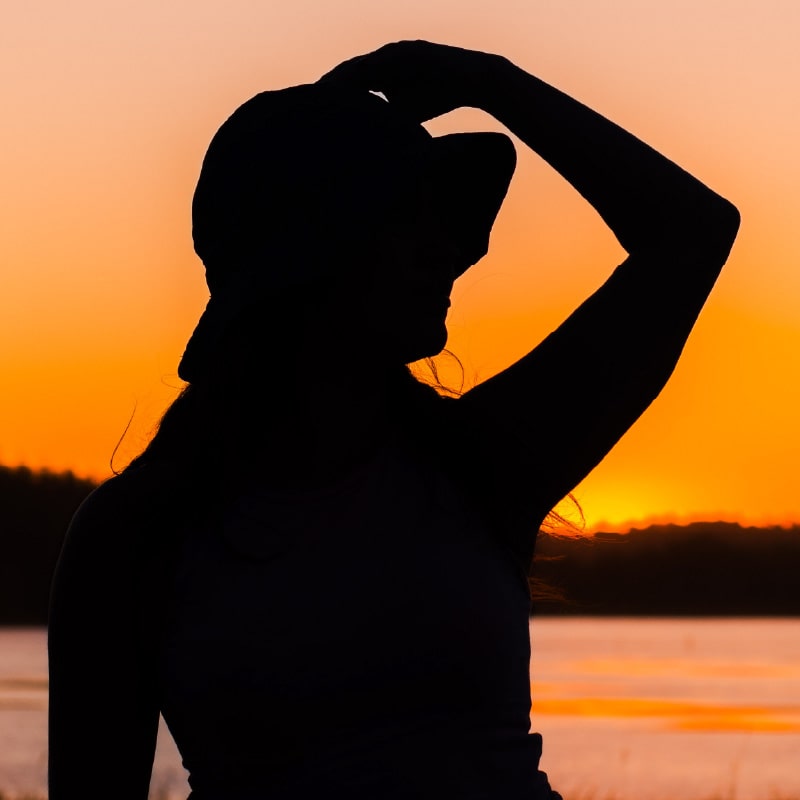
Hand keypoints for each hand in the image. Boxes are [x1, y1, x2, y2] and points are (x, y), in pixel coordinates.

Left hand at [318, 40, 503, 122]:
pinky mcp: (411, 51)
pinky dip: (369, 73)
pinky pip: (385, 62)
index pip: (347, 83)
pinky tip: (356, 85)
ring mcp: (397, 51)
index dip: (330, 96)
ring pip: (364, 65)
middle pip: (350, 72)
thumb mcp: (403, 115)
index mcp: (379, 71)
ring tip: (325, 95)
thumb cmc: (436, 98)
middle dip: (330, 87)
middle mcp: (384, 58)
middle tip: (308, 104)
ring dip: (344, 79)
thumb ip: (383, 122)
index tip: (311, 112)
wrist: (471, 80)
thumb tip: (363, 147)